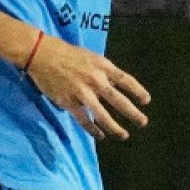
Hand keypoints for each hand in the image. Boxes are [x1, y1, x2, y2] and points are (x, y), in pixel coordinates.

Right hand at [26, 34, 151, 140]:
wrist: (42, 54)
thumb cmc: (69, 54)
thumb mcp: (92, 57)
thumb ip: (104, 71)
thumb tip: (116, 85)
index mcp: (103, 66)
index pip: (126, 80)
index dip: (138, 91)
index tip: (146, 101)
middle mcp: (95, 80)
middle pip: (118, 100)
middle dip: (133, 113)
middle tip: (143, 122)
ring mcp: (82, 92)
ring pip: (102, 115)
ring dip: (114, 127)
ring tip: (124, 135)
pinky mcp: (67, 102)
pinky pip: (83, 119)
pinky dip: (92, 129)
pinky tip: (100, 135)